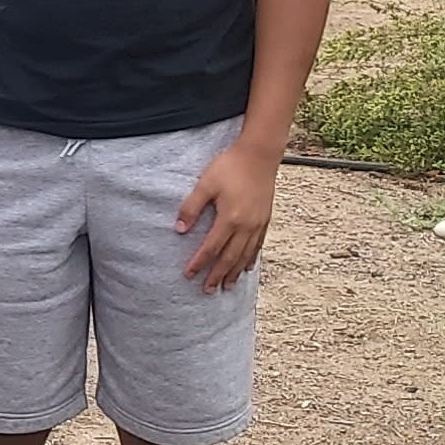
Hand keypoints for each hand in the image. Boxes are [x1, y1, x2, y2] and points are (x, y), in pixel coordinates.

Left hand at [177, 142, 279, 291]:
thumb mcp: (205, 184)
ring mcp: (258, 224)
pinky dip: (251, 259)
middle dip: (217, 275)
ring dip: (234, 272)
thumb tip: (179, 230)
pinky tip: (246, 267)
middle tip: (207, 290)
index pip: (211, 248)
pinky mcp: (265, 219)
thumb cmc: (230, 166)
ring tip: (226, 286)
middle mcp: (246, 226)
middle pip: (230, 257)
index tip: (189, 275)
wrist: (260, 155)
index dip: (199, 263)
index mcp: (230, 218)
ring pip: (245, 255)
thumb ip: (191, 207)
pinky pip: (258, 245)